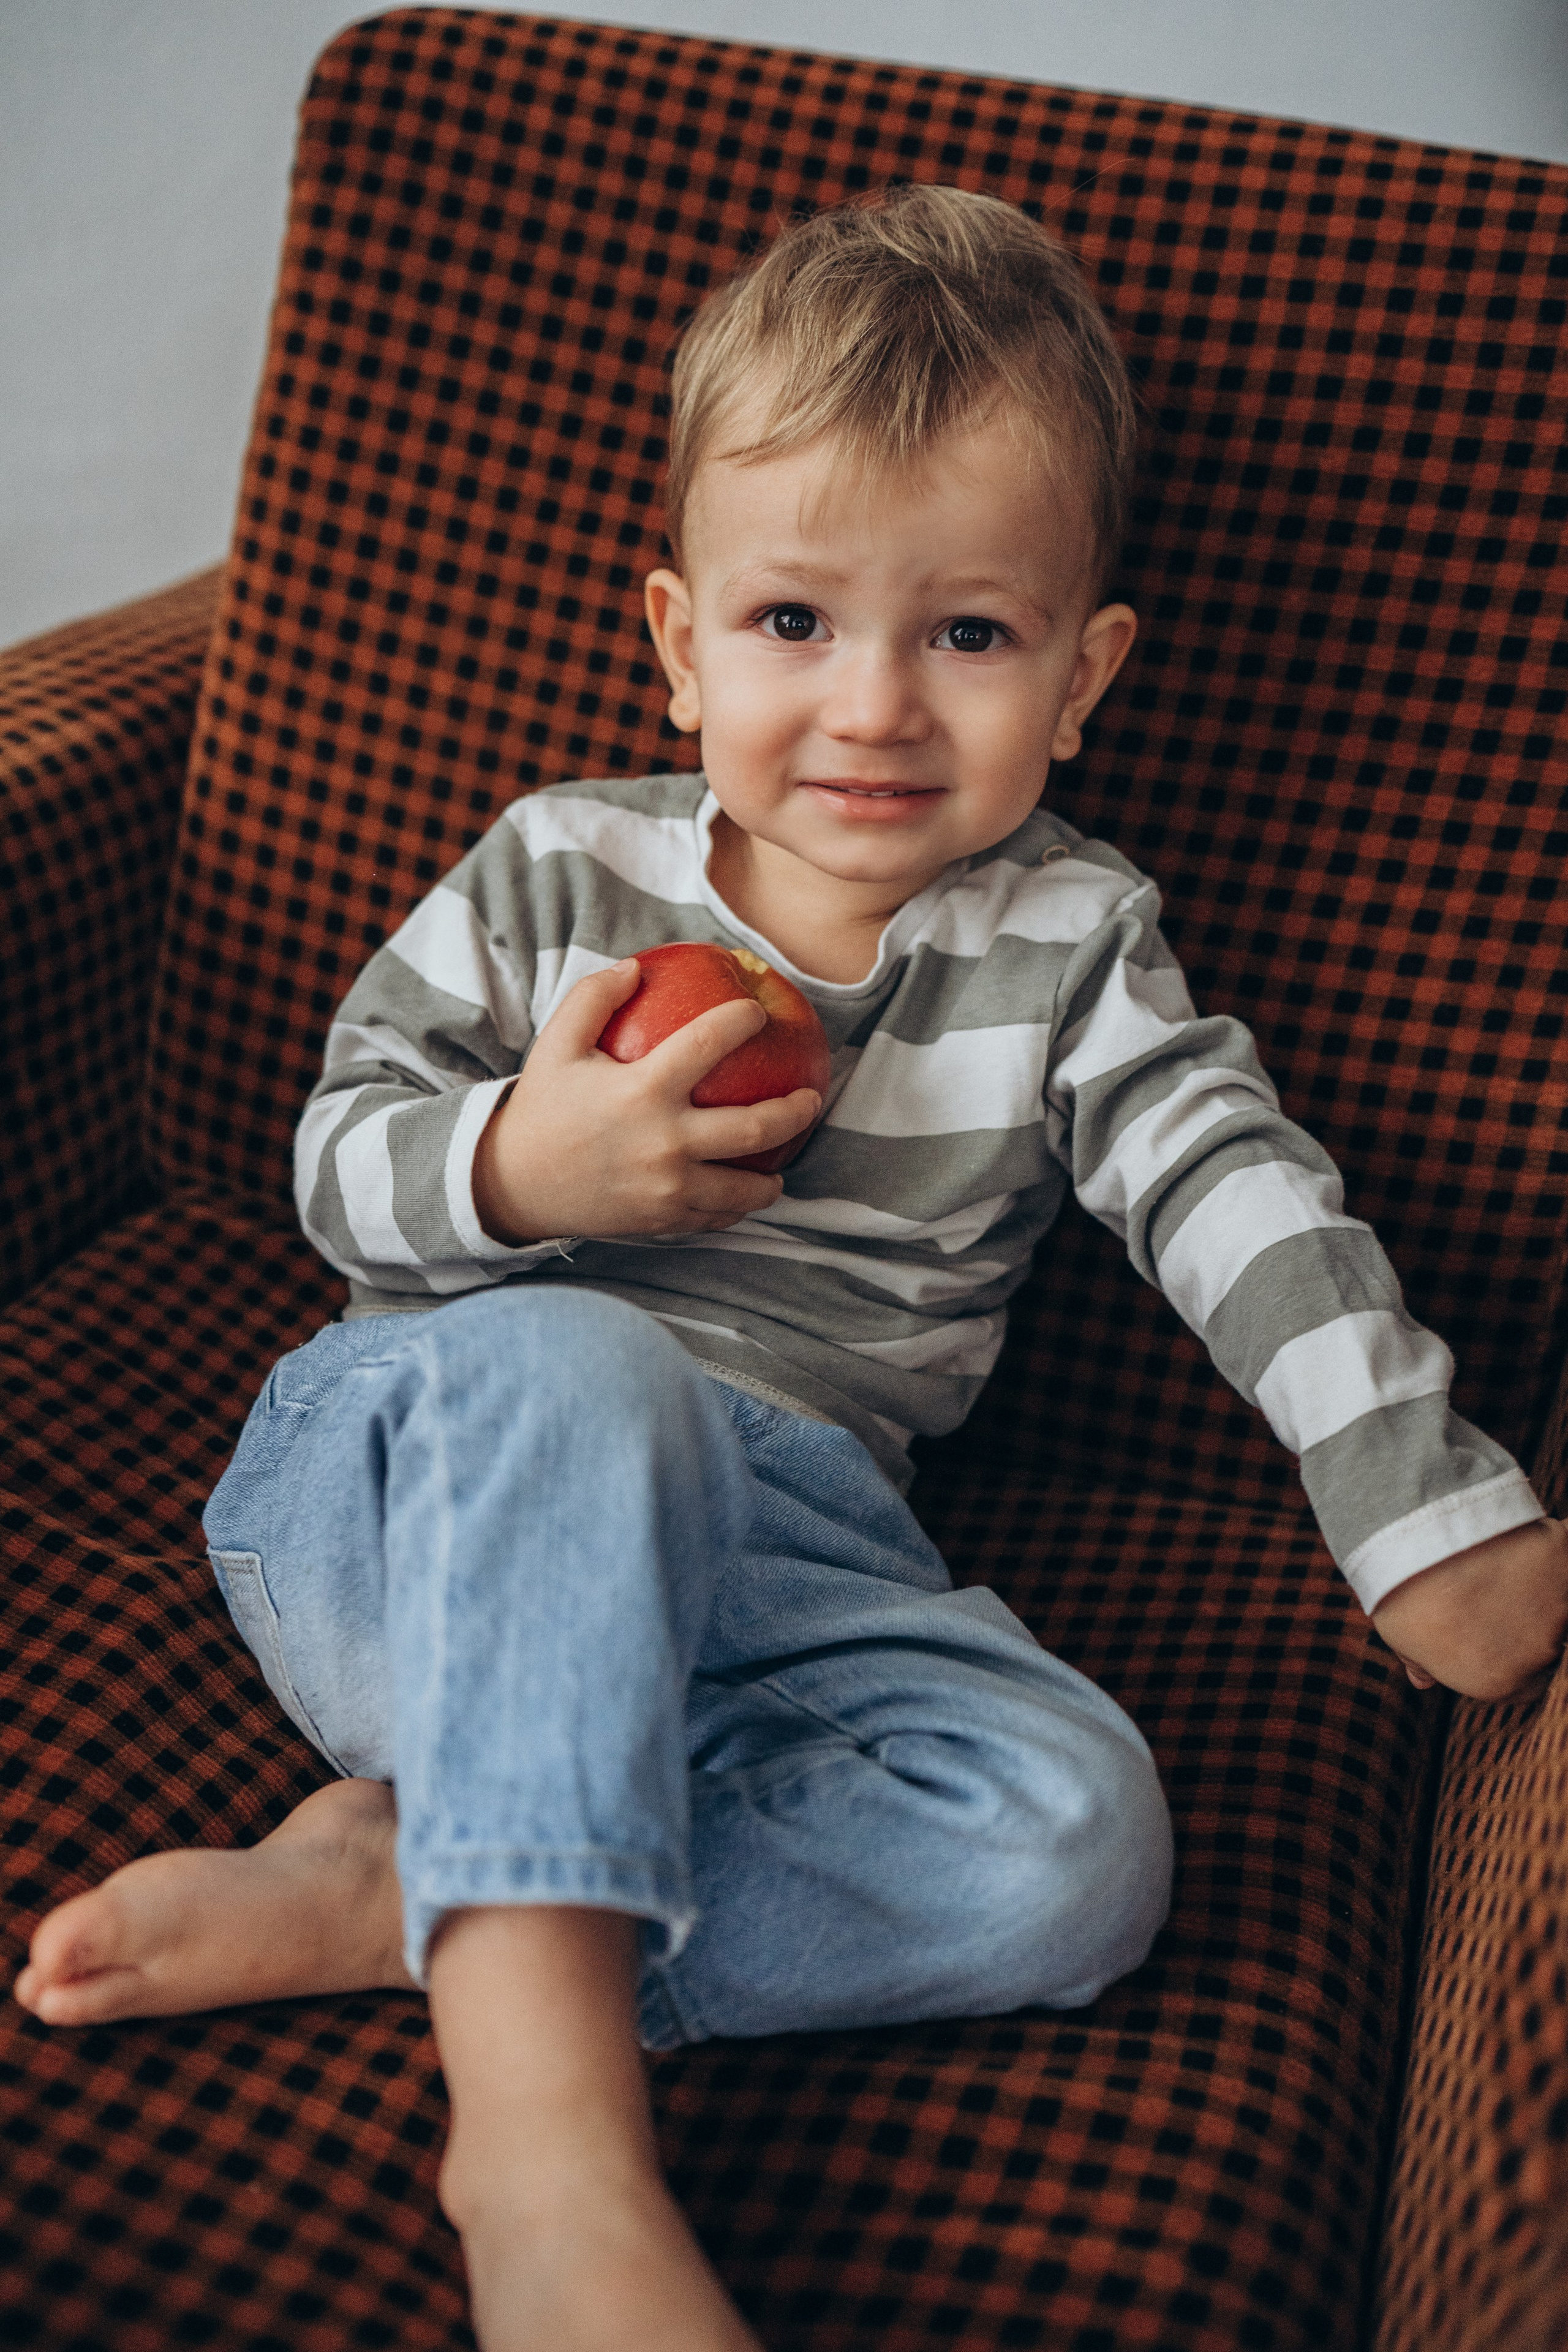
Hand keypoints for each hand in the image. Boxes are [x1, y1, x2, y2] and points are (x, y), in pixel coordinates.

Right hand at [471, 960, 822, 1244]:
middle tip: (810, 1097)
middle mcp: (665, 1143)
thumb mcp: (557, 1045)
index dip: (743, 1020)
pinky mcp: (664, 1221)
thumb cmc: (543, 1108)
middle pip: (756, 1127)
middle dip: (796, 1110)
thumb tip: (637, 966)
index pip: (711, 1042)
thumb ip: (593, 998)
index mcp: (642, 1091)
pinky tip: (743, 1192)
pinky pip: (717, 1217)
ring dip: (774, 1176)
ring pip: (746, 1188)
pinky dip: (736, 1205)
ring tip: (783, 1161)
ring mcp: (668, 1189)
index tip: (757, 1012)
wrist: (514, 1185)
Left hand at [1371, 1517, 1567, 1700]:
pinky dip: (1551, 1550)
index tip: (1486, 1630)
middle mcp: (1539, 1653)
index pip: (1522, 1683)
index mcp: (1498, 1683)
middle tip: (1490, 1593)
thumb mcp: (1401, 1638)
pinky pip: (1562, 1554)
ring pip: (1557, 1600)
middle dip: (1522, 1623)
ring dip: (1535, 1587)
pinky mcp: (1562, 1557)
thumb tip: (1421, 1681)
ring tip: (1496, 1563)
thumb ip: (1422, 1663)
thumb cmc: (1400, 1593)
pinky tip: (1529, 1539)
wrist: (1416, 1537)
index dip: (1504, 1657)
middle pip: (1544, 1644)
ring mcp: (1558, 1605)